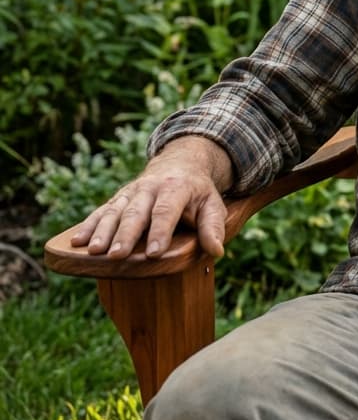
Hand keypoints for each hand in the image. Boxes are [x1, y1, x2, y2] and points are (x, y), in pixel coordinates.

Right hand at [69, 136, 232, 259]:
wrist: (180, 163)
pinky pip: (102, 210)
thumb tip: (217, 250)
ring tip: (93, 251)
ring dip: (103, 231)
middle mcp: (150, 188)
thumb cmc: (197, 192)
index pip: (167, 210)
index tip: (154, 254)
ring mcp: (132, 191)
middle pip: (137, 212)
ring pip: (115, 211)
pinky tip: (77, 241)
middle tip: (117, 256)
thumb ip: (213, 226)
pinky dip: (89, 225)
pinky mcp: (119, 198)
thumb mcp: (212, 204)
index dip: (160, 231)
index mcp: (176, 187)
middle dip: (126, 235)